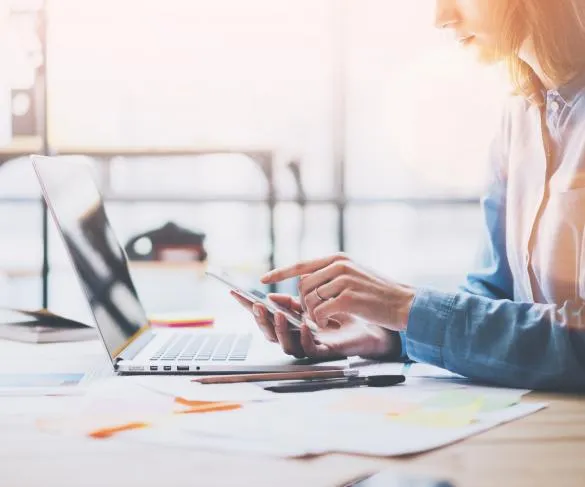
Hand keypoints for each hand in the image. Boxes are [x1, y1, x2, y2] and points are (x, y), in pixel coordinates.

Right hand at [231, 291, 400, 359]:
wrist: (373, 322)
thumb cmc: (345, 311)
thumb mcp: (316, 300)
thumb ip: (294, 300)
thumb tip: (271, 295)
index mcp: (292, 322)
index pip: (265, 316)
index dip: (248, 306)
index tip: (234, 292)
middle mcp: (297, 337)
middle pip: (270, 334)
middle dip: (261, 320)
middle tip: (257, 305)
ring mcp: (310, 346)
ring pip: (286, 345)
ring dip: (280, 329)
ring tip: (277, 314)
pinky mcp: (326, 353)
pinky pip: (310, 350)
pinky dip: (305, 338)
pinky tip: (304, 326)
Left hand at [261, 253, 414, 331]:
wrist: (404, 304)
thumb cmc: (378, 293)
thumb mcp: (354, 275)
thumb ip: (330, 275)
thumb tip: (304, 282)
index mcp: (338, 258)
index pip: (302, 265)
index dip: (280, 272)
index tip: (263, 280)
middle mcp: (339, 265)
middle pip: (302, 286)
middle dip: (303, 304)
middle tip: (317, 314)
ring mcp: (343, 280)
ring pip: (309, 300)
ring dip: (313, 314)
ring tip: (327, 319)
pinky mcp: (348, 297)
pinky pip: (319, 311)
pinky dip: (321, 320)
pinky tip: (332, 323)